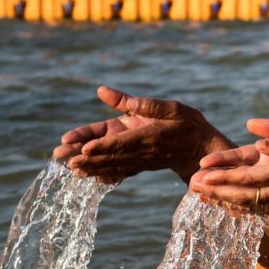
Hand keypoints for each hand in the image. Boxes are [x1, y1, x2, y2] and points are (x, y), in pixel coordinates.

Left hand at [52, 86, 229, 183]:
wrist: (202, 149)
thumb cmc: (188, 123)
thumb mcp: (169, 107)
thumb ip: (137, 102)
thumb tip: (102, 91)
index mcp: (149, 136)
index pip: (122, 142)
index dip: (103, 146)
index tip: (85, 150)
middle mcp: (143, 152)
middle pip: (111, 157)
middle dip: (88, 159)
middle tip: (66, 161)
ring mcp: (142, 161)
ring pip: (113, 166)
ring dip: (91, 168)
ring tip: (71, 169)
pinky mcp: (141, 165)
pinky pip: (121, 171)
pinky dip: (106, 174)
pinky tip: (92, 177)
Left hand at [190, 119, 268, 213]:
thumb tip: (253, 135)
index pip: (248, 175)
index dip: (224, 173)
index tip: (203, 170)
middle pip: (242, 193)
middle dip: (215, 189)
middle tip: (191, 184)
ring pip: (247, 205)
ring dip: (222, 200)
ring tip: (200, 194)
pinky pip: (257, 209)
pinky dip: (238, 207)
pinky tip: (223, 203)